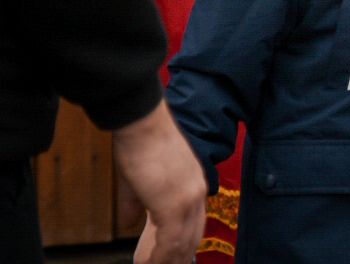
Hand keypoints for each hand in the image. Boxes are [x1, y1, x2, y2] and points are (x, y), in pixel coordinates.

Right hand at [114, 101, 205, 263]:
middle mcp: (196, 192)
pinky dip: (159, 257)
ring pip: (181, 242)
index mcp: (193, 184)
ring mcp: (187, 200)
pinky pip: (169, 241)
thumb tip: (129, 223)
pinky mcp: (172, 205)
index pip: (194, 222)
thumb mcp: (138, 180)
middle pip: (192, 235)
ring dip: (168, 260)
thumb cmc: (138, 145)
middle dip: (180, 256)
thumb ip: (136, 204)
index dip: (185, 242)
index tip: (178, 256)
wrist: (141, 124)